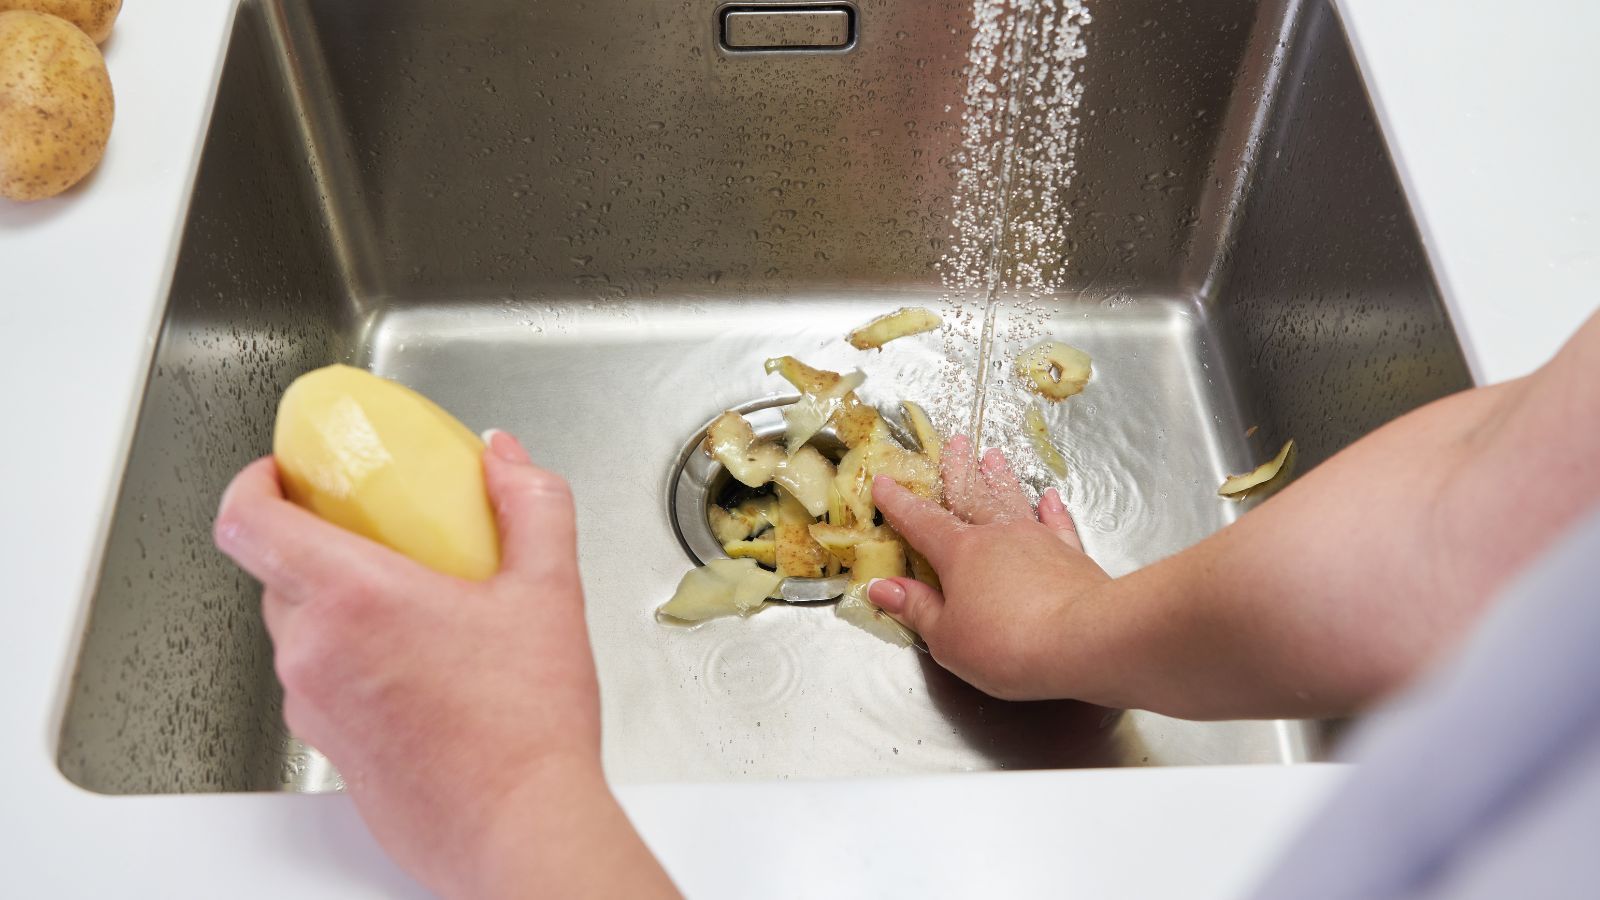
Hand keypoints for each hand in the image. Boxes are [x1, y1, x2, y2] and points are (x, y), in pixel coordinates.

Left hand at [214, 431, 674, 898]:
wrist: (521, 829)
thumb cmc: (527, 730)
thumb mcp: (550, 590)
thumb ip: (530, 505)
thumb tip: (506, 460)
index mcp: (352, 598)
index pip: (247, 521)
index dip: (252, 483)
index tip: (282, 474)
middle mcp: (313, 653)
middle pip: (273, 572)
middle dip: (315, 542)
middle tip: (373, 534)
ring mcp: (312, 706)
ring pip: (298, 631)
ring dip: (336, 606)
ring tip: (411, 604)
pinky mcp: (328, 748)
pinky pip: (318, 682)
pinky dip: (351, 659)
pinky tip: (419, 667)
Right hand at [868, 436, 1113, 701]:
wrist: (1086, 641)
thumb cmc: (1008, 644)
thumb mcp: (947, 638)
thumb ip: (916, 608)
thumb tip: (882, 587)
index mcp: (959, 553)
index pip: (921, 522)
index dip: (900, 504)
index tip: (884, 484)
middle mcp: (998, 536)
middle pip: (972, 496)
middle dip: (958, 471)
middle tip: (954, 443)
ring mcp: (1038, 541)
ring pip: (1013, 501)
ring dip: (1001, 479)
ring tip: (993, 457)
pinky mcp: (1072, 556)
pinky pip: (1058, 525)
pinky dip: (1053, 511)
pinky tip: (1050, 498)